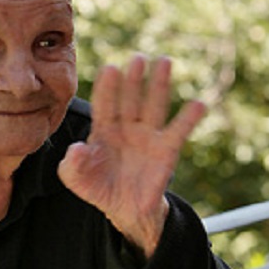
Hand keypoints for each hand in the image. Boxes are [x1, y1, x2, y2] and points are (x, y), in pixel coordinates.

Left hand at [58, 55, 205, 257]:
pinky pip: (178, 131)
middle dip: (134, 79)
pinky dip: (189, 118)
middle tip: (138, 59)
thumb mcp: (76, 180)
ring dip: (159, 85)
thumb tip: (77, 149)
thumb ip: (71, 166)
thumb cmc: (99, 187)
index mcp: (103, 129)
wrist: (124, 209)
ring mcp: (148, 136)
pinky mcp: (166, 150)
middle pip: (130, 99)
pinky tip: (198, 104)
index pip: (104, 104)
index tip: (110, 69)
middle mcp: (126, 127)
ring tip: (164, 62)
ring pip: (154, 106)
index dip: (107, 88)